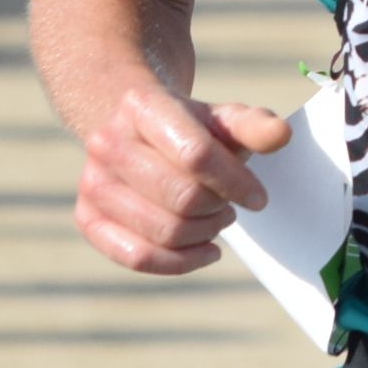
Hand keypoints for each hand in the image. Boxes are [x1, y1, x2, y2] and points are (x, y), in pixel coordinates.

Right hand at [74, 81, 291, 275]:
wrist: (138, 135)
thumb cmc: (192, 129)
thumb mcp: (224, 119)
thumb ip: (253, 127)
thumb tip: (280, 136)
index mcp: (141, 105)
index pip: (196, 154)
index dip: (235, 182)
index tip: (259, 198)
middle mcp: (106, 142)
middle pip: (182, 197)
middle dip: (218, 209)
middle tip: (230, 207)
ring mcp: (92, 182)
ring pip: (163, 231)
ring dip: (204, 233)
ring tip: (217, 221)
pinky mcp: (87, 218)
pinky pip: (137, 257)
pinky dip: (180, 263)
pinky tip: (207, 250)